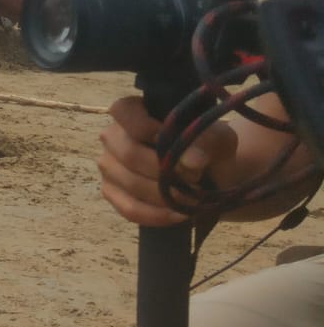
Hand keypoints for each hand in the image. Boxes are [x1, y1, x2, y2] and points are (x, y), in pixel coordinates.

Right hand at [97, 97, 239, 227]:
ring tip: (191, 199)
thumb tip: (191, 162)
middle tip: (194, 179)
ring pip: (130, 183)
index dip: (144, 127)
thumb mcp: (218, 138)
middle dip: (165, 172)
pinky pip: (128, 208)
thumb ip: (208, 142)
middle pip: (129, 154)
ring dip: (165, 195)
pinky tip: (178, 215)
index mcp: (131, 111)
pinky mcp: (111, 192)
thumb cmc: (207, 148)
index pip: (123, 112)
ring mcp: (108, 165)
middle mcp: (112, 136)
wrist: (206, 176)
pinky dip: (156, 215)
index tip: (173, 141)